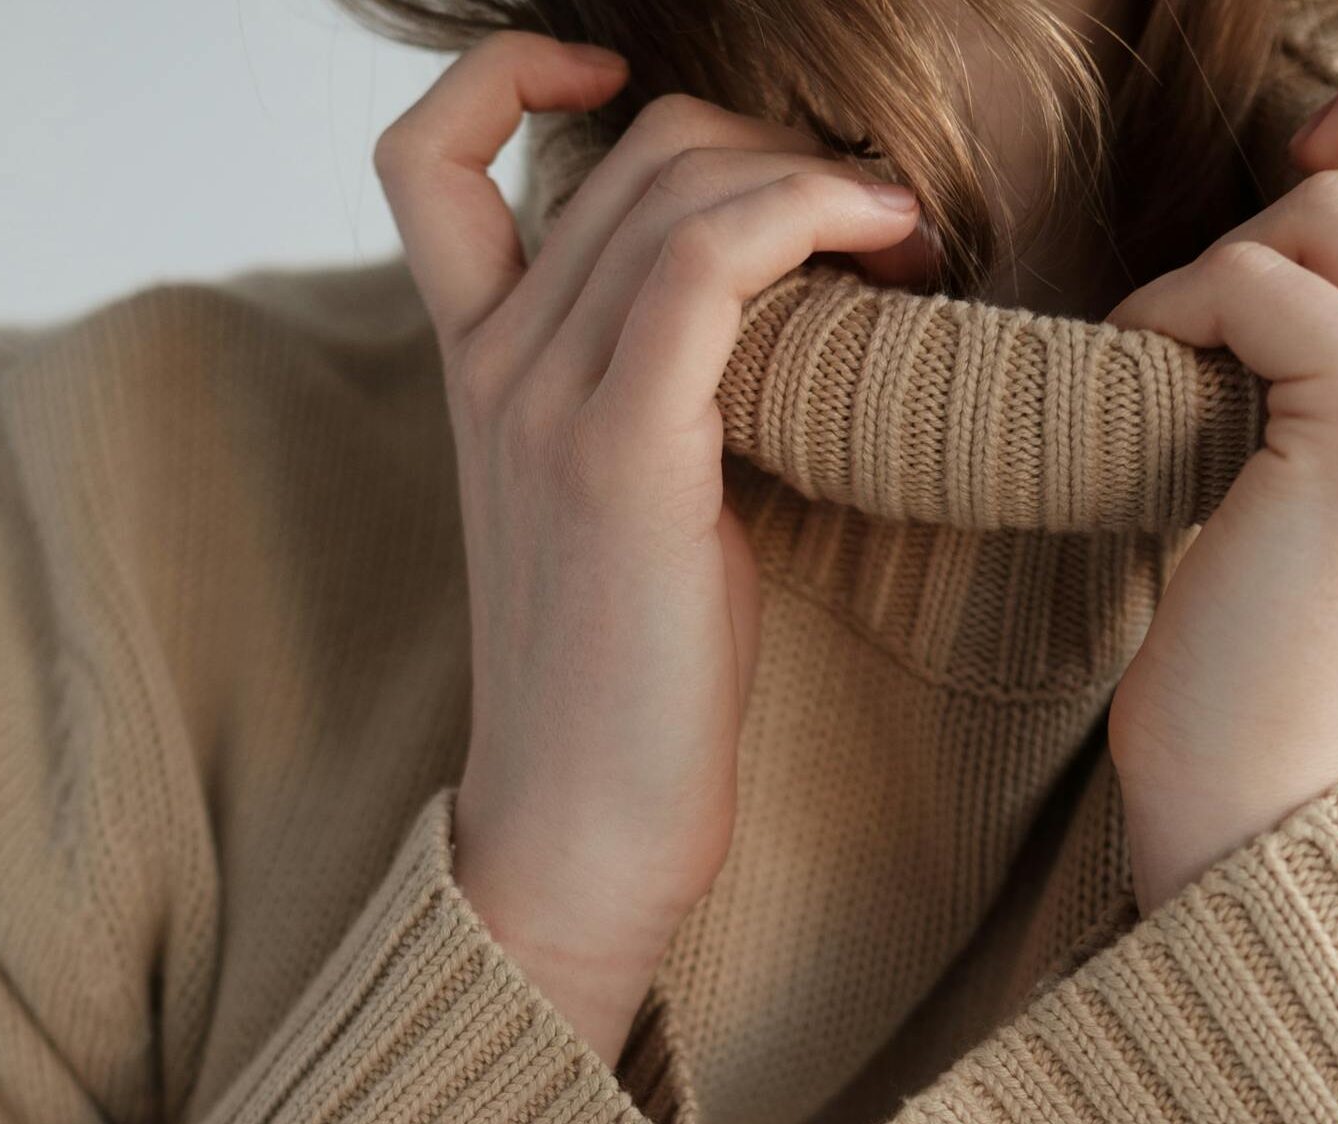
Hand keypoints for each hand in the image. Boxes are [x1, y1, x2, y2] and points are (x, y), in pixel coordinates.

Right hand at [374, 33, 920, 1063]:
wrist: (580, 830)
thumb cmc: (623, 690)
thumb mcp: (619, 514)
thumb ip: (644, 398)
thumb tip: (763, 320)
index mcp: (476, 374)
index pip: (433, 158)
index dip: (517, 78)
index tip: (630, 92)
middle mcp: (492, 366)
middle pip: (630, 151)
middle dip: (772, 149)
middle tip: (873, 223)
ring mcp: (542, 403)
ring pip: (678, 185)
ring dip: (816, 179)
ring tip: (904, 239)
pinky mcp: (620, 455)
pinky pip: (713, 260)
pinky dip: (811, 215)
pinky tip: (888, 247)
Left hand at [1104, 37, 1337, 915]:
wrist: (1273, 810)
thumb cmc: (1283, 689)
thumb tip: (1284, 303)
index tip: (1266, 237)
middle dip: (1260, 241)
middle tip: (1180, 325)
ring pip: (1323, 221)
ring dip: (1211, 280)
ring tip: (1155, 365)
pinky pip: (1250, 285)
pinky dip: (1170, 314)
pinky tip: (1133, 373)